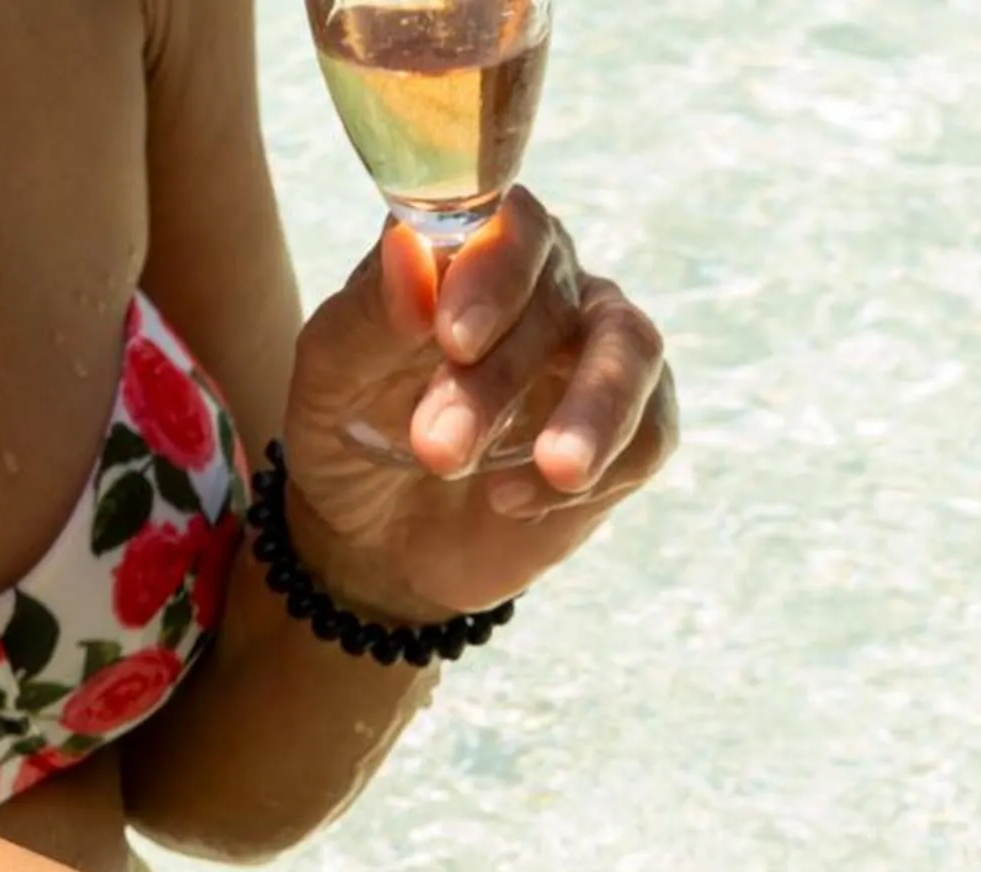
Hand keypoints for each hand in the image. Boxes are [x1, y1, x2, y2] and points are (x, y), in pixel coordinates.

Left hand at [281, 199, 675, 622]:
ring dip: (593, 410)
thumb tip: (410, 252)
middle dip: (500, 381)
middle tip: (437, 450)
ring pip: (631, 350)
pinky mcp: (629, 432)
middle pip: (556, 300)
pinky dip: (597, 469)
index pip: (510, 220)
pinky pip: (646, 433)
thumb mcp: (333, 378)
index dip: (495, 268)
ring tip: (554, 469)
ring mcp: (596, 355)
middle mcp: (547, 284)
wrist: (377, 543)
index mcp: (475, 248)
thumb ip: (370, 313)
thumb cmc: (352, 434)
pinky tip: (514, 501)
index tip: (453, 337)